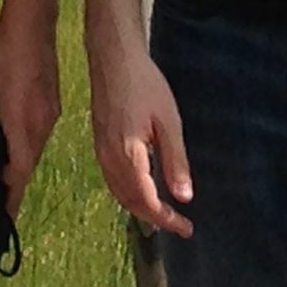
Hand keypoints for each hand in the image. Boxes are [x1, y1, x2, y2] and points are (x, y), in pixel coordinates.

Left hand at [0, 8, 59, 214]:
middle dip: (12, 183)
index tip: (2, 217)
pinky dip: (25, 147)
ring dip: (18, 165)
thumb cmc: (6, 53)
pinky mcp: (53, 107)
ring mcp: (51, 116)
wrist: (33, 25)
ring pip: (34, 151)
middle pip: (28, 165)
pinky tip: (8, 146)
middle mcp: (42, 125)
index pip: (20, 171)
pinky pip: (39, 137)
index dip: (11, 196)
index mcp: (23, 123)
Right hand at [86, 43, 193, 236]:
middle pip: (131, 202)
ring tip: (164, 215)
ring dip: (141, 209)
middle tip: (180, 225)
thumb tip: (185, 198)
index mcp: (128, 155)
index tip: (187, 228)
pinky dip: (128, 194)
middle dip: (156, 218)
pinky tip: (142, 191)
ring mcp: (101, 152)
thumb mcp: (168, 122)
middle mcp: (109, 159)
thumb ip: (175, 161)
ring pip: (120, 193)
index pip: (147, 201)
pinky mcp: (99, 143)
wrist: (114, 58)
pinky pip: (112, 180)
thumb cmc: (145, 84)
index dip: (167, 219)